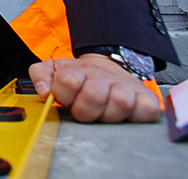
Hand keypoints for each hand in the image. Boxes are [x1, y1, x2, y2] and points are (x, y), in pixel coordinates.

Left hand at [28, 54, 159, 122]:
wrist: (109, 70)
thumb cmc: (81, 77)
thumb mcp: (55, 70)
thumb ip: (40, 74)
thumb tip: (44, 91)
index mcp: (79, 71)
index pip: (68, 81)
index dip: (64, 95)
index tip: (67, 99)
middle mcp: (104, 77)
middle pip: (94, 96)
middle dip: (84, 110)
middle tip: (84, 110)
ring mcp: (127, 88)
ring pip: (120, 103)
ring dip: (108, 114)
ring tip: (103, 113)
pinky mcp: (146, 100)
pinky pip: (145, 111)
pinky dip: (136, 116)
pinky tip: (124, 115)